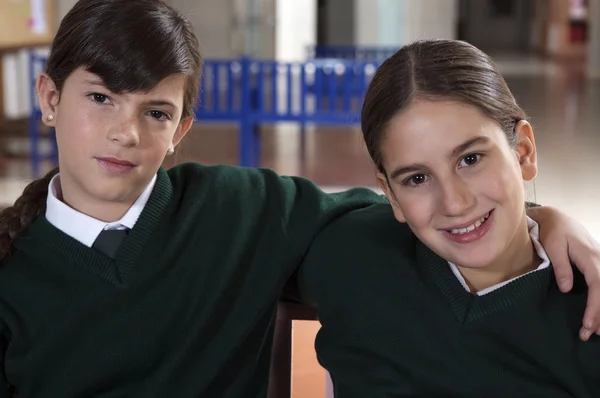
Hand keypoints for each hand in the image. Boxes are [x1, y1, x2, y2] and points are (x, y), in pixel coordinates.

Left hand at [528, 206, 599, 340]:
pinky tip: (598, 316)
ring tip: (594, 331)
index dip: (595, 306)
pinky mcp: (599, 266)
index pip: (598, 285)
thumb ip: (561, 267)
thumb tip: (567, 289)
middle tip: (588, 334)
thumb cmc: (553, 231)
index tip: (587, 324)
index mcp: (590, 257)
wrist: (557, 218)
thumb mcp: (553, 246)